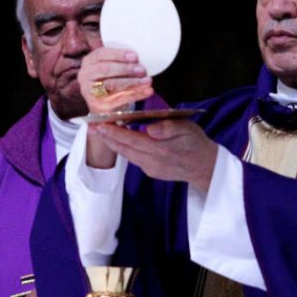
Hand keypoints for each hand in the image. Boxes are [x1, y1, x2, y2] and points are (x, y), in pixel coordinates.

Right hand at [79, 47, 153, 113]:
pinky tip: (147, 91)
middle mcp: (85, 75)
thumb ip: (119, 61)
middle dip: (125, 69)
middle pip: (105, 69)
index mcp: (88, 61)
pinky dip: (136, 94)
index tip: (135, 56)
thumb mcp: (109, 67)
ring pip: (112, 85)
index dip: (118, 54)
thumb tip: (140, 59)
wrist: (101, 103)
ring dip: (133, 82)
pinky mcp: (99, 105)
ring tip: (148, 81)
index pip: (101, 54)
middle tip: (142, 70)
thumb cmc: (108, 79)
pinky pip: (119, 98)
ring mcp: (90, 91)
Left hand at [90, 120, 217, 191]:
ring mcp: (151, 169)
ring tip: (99, 132)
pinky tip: (118, 140)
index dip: (114, 132)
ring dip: (112, 143)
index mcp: (160, 149)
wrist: (205, 167)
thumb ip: (169, 128)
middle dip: (106, 137)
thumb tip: (149, 129)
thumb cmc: (196, 142)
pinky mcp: (151, 172)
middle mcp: (152, 162)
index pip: (131, 139)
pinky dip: (123, 149)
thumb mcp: (188, 129)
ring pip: (126, 155)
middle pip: (124, 148)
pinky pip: (134, 159)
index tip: (99, 124)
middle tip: (90, 126)